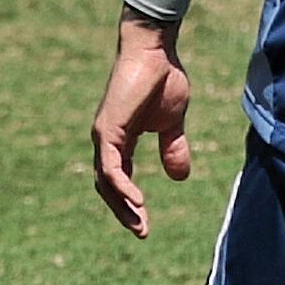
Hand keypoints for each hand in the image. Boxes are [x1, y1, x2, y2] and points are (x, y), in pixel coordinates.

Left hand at [91, 15, 192, 236]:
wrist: (155, 51)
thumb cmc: (162, 79)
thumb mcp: (173, 123)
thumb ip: (173, 148)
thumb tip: (179, 178)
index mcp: (120, 140)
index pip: (120, 179)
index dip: (130, 203)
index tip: (146, 224)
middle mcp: (107, 141)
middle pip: (108, 187)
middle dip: (124, 212)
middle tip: (142, 232)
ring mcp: (105, 136)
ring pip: (106, 181)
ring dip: (122, 206)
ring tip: (140, 225)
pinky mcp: (108, 129)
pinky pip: (111, 167)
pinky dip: (122, 187)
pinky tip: (137, 202)